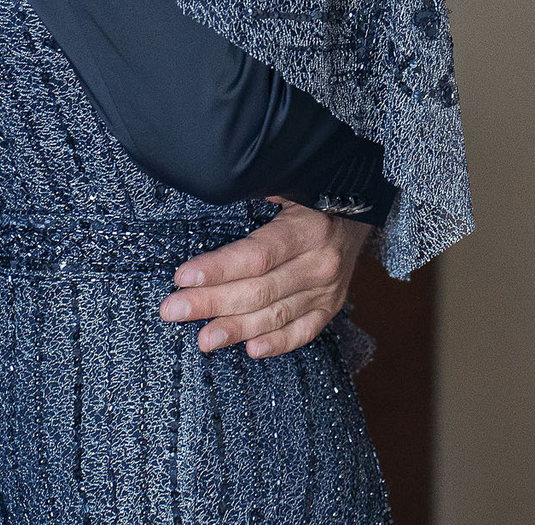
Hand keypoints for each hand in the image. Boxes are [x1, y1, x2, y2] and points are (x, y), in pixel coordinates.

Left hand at [159, 201, 372, 358]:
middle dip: (211, 302)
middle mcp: (320, 263)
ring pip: (276, 315)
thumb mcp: (291, 184)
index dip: (218, 269)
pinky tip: (251, 349)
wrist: (361, 208)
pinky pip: (304, 332)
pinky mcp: (331, 307)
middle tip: (173, 310)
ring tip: (203, 339)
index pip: (256, 256)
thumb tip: (216, 187)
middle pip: (259, 290)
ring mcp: (328, 290)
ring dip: (236, 329)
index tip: (183, 277)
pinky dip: (278, 344)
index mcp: (308, 229)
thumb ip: (259, 191)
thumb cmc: (313, 196)